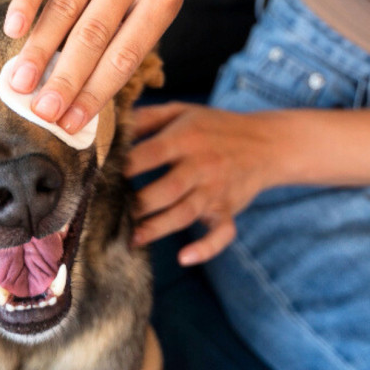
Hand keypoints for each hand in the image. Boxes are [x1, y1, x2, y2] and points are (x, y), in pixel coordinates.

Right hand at [5, 0, 182, 133]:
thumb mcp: (150, 0)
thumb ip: (121, 37)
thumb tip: (76, 94)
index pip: (124, 57)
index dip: (95, 93)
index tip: (69, 124)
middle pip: (94, 37)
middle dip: (66, 79)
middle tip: (42, 112)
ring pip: (65, 8)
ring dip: (40, 49)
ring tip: (20, 84)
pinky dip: (26, 1)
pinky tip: (14, 30)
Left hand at [125, 103, 284, 265]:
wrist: (267, 142)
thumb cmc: (213, 126)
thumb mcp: (181, 111)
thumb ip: (146, 118)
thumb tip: (110, 126)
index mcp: (186, 138)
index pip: (152, 154)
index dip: (127, 166)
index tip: (102, 177)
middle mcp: (202, 165)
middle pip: (168, 189)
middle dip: (139, 204)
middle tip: (114, 212)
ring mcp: (216, 190)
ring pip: (186, 213)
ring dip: (158, 228)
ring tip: (133, 238)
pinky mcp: (228, 210)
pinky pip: (222, 234)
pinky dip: (206, 248)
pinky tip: (185, 257)